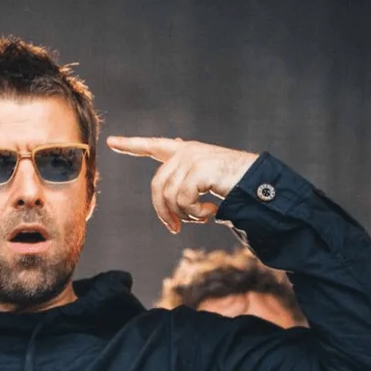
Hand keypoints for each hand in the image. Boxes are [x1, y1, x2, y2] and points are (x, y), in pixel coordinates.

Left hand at [106, 135, 257, 233]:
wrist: (259, 184)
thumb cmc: (234, 185)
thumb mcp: (205, 181)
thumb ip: (186, 179)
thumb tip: (172, 187)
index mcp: (184, 151)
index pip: (152, 145)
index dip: (131, 145)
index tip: (111, 142)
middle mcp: (186, 150)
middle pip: (157, 186)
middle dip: (164, 212)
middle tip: (176, 228)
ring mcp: (192, 158)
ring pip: (170, 196)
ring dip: (185, 214)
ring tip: (202, 216)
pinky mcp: (199, 169)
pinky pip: (183, 199)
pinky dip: (194, 212)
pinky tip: (211, 210)